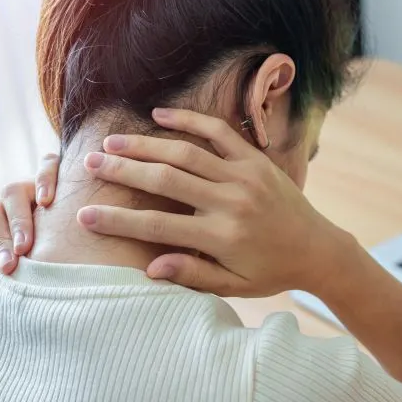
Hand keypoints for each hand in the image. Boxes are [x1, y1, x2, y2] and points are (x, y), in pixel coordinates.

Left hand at [0, 153, 60, 292]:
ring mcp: (27, 187)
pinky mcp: (54, 172)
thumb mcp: (5, 251)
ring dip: (17, 220)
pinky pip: (47, 165)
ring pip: (12, 193)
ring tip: (25, 245)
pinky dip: (45, 180)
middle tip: (7, 267)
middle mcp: (3, 204)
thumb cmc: (33, 239)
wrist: (66, 209)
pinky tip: (47, 201)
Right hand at [79, 108, 350, 296]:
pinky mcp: (256, 160)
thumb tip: (150, 269)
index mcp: (221, 237)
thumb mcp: (234, 287)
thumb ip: (193, 276)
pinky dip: (189, 121)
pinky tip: (159, 115)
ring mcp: (244, 176)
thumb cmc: (271, 272)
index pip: (157, 227)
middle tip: (88, 164)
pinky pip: (219, 132)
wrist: (319, 250)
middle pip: (165, 180)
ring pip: (186, 153)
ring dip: (145, 144)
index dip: (117, 221)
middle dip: (123, 171)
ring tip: (111, 142)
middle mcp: (230, 202)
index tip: (83, 216)